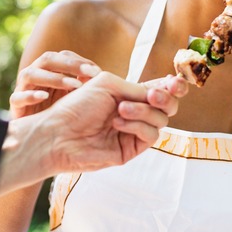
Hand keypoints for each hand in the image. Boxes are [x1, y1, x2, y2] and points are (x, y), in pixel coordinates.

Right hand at [9, 50, 100, 118]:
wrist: (38, 136)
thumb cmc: (61, 112)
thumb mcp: (75, 97)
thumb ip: (86, 85)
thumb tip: (101, 76)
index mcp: (50, 69)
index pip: (63, 56)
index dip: (80, 61)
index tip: (97, 72)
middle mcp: (35, 74)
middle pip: (47, 59)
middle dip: (69, 65)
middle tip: (89, 73)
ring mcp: (23, 88)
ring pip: (31, 74)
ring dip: (53, 78)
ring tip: (73, 85)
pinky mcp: (15, 105)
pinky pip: (18, 97)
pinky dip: (30, 95)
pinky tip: (44, 97)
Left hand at [42, 72, 187, 172]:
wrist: (58, 132)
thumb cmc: (77, 105)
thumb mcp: (108, 85)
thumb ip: (137, 88)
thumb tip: (162, 91)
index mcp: (130, 95)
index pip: (160, 90)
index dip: (173, 86)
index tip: (173, 81)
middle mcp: (135, 113)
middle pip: (169, 106)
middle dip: (166, 98)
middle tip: (153, 94)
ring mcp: (133, 132)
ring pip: (161, 120)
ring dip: (144, 111)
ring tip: (120, 109)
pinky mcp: (130, 150)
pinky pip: (150, 136)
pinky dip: (138, 126)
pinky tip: (118, 123)